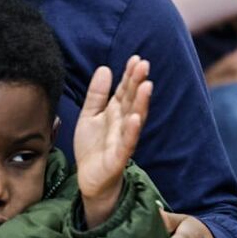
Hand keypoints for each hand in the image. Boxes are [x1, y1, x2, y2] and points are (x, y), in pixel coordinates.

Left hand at [74, 56, 152, 227]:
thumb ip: (97, 94)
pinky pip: (128, 143)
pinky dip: (132, 131)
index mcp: (115, 112)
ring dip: (141, 103)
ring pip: (134, 119)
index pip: (125, 90)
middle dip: (138, 83)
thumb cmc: (93, 147)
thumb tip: (105, 67)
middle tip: (144, 64)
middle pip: (131, 101)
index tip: (136, 58)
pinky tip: (135, 118)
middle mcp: (122, 124)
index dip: (130, 75)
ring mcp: (123, 140)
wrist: (90, 179)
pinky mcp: (118, 157)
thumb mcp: (90, 115)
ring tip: (146, 85)